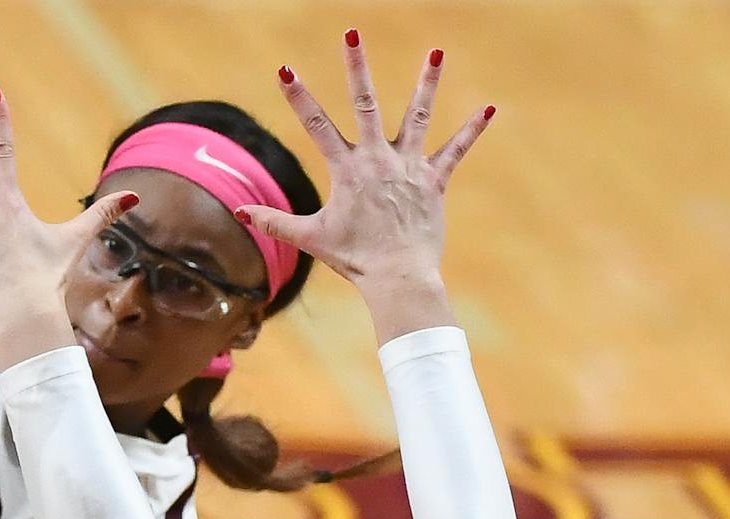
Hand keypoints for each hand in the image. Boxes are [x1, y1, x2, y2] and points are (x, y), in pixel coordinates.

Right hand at [244, 35, 492, 340]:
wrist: (397, 276)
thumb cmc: (354, 258)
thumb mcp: (311, 239)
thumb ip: (275, 222)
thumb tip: (241, 213)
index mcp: (347, 170)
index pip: (316, 126)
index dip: (298, 97)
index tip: (284, 70)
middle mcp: (378, 159)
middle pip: (366, 103)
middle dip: (356, 66)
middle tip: (352, 32)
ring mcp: (408, 167)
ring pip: (418, 115)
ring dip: (427, 82)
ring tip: (436, 52)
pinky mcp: (433, 180)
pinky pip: (455, 150)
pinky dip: (471, 130)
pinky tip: (488, 108)